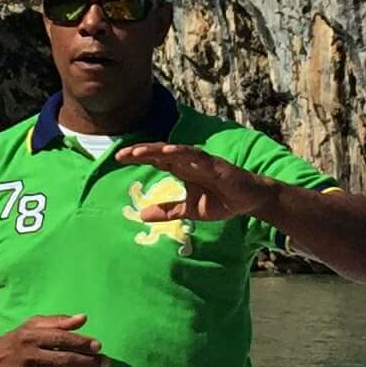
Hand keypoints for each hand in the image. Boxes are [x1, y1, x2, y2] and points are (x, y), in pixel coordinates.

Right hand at [0, 313, 105, 366]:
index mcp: (32, 337)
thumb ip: (58, 321)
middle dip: (88, 363)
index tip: (98, 346)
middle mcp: (30, 356)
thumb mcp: (32, 325)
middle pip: (64, 360)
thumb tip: (83, 318)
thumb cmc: (16, 341)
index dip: (82, 342)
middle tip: (106, 364)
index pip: (61, 339)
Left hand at [107, 142, 270, 223]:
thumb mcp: (188, 211)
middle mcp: (187, 162)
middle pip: (159, 153)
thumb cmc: (219, 201)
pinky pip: (194, 156)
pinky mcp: (213, 164)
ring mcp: (199, 161)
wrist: (247, 201)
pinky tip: (167, 151)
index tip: (118, 158)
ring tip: (137, 151)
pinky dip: (180, 152)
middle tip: (120, 154)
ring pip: (173, 151)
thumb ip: (167, 211)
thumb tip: (141, 215)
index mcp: (180, 170)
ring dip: (155, 150)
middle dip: (139, 152)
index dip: (137, 157)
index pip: (154, 160)